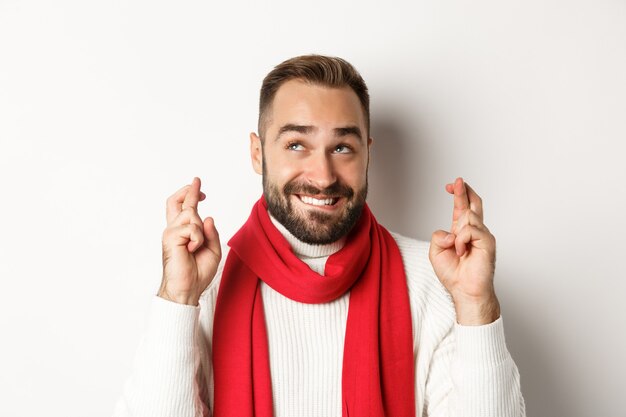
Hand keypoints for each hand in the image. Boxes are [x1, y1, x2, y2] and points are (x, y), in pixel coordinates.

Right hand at [158, 177, 221, 305]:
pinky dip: (197, 238)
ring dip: (200, 230)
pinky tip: (192, 250)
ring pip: (191, 214)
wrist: (187, 289)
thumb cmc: (198, 272)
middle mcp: (175, 229)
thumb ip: (211, 233)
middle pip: (177, 202)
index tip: (197, 185)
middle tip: (197, 182)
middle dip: (189, 191)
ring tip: (196, 247)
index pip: (185, 208)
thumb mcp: (213, 250)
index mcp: (184, 232)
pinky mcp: (170, 237)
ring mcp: (171, 232)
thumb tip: (207, 217)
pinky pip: (192, 228)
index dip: (190, 194)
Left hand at [429, 177, 500, 324]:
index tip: (450, 185)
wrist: (464, 290)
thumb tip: (451, 231)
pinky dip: (461, 241)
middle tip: (458, 181)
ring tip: (458, 250)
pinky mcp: (488, 241)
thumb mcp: (436, 251)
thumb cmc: (453, 274)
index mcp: (462, 231)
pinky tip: (462, 252)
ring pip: (467, 216)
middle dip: (464, 190)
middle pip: (473, 204)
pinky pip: (470, 229)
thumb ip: (438, 236)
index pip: (462, 207)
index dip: (458, 194)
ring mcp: (483, 235)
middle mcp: (474, 231)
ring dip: (457, 232)